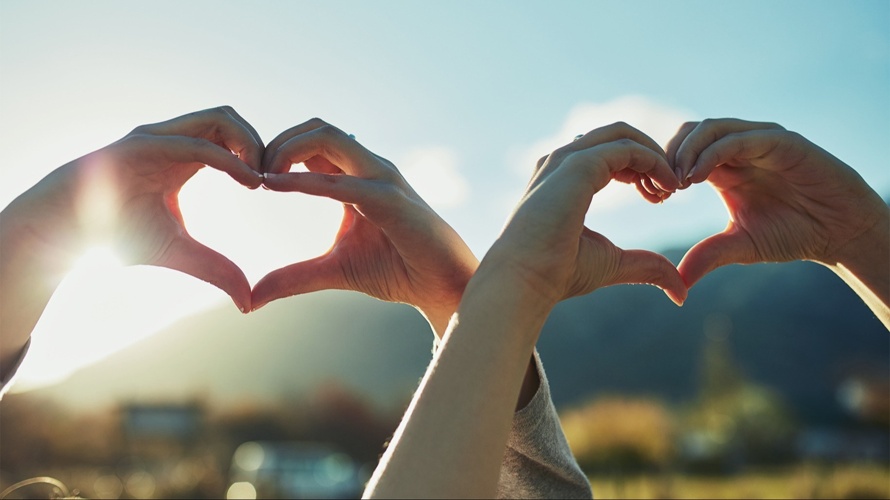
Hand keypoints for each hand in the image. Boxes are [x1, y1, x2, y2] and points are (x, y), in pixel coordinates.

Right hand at [2, 106, 263, 311]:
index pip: (233, 139)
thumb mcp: (179, 252)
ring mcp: (159, 138)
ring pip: (220, 117)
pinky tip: (250, 183)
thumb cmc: (116, 237)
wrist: (64, 231)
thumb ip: (216, 269)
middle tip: (280, 178)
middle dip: (262, 143)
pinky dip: (229, 158)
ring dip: (250, 144)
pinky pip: (197, 143)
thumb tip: (249, 301)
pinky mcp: (144, 145)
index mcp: (184, 157)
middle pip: (231, 119)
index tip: (281, 186)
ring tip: (264, 179)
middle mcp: (174, 140)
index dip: (261, 156)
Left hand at [251, 119, 477, 334]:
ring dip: (287, 149)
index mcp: (356, 177)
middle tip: (249, 172)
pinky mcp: (390, 199)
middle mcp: (369, 168)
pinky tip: (276, 186)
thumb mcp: (333, 271)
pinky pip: (342, 180)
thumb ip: (293, 277)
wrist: (441, 287)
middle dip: (276, 141)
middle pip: (316, 128)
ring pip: (328, 137)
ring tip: (261, 175)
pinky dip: (305, 180)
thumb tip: (251, 298)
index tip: (248, 178)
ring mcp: (382, 178)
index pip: (311, 142)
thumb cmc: (397, 271)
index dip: (276, 151)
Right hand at [485, 122, 686, 307]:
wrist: (526, 279)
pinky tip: (665, 188)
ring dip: (655, 156)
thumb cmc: (556, 274)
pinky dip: (653, 162)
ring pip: (623, 135)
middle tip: (670, 189)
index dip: (641, 169)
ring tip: (671, 187)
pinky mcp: (579, 166)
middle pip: (618, 135)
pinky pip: (627, 149)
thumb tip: (680, 290)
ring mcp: (568, 160)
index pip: (609, 153)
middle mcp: (562, 162)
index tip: (659, 198)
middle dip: (651, 156)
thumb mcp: (611, 263)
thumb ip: (644, 265)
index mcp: (564, 179)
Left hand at [667, 118, 889, 288]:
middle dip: (668, 157)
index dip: (661, 169)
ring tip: (677, 185)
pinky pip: (739, 138)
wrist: (841, 232)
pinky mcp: (781, 141)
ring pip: (710, 129)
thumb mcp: (741, 245)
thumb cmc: (794, 234)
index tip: (653, 197)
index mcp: (723, 167)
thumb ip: (709, 255)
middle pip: (689, 133)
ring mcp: (760, 140)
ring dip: (686, 153)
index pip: (680, 151)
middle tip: (660, 189)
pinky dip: (712, 154)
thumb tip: (677, 283)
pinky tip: (697, 179)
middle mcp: (738, 148)